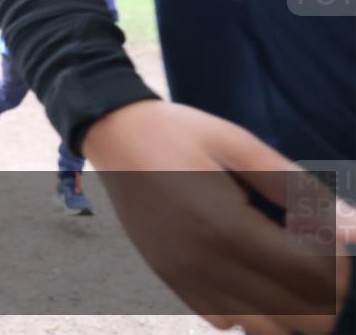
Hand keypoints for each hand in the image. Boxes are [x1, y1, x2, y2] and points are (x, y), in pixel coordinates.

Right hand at [82, 101, 348, 334]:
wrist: (115, 133)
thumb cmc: (181, 132)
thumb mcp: (241, 146)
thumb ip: (297, 187)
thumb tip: (352, 226)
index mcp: (227, 227)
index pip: (309, 276)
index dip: (341, 271)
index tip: (345, 244)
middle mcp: (204, 262)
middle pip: (293, 313)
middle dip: (324, 296)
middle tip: (326, 263)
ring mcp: (183, 275)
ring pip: (260, 326)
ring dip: (292, 310)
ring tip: (297, 275)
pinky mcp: (169, 277)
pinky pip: (222, 319)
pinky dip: (252, 313)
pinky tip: (257, 279)